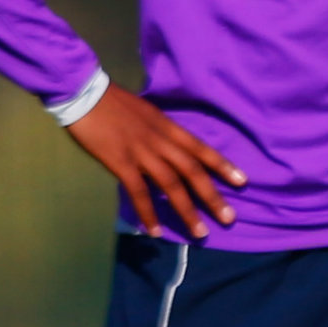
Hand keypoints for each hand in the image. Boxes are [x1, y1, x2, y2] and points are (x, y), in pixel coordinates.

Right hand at [66, 87, 244, 239]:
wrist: (85, 94)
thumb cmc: (115, 103)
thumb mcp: (148, 112)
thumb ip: (163, 131)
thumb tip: (174, 148)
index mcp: (169, 127)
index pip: (202, 149)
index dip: (223, 166)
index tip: (242, 182)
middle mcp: (161, 141)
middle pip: (193, 171)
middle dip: (213, 196)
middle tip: (229, 218)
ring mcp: (142, 153)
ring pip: (171, 185)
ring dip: (187, 211)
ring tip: (200, 232)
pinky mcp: (121, 163)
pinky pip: (139, 192)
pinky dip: (148, 213)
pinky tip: (154, 231)